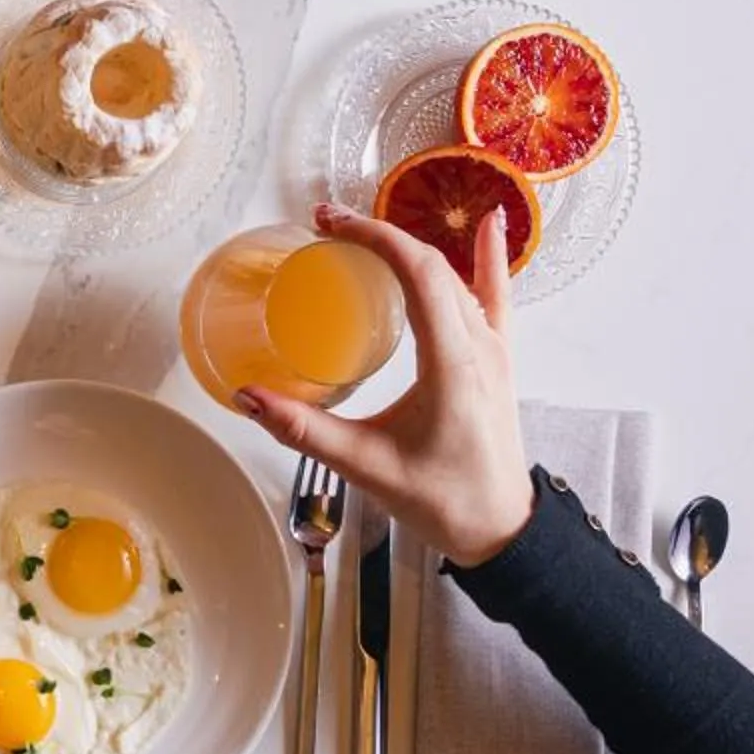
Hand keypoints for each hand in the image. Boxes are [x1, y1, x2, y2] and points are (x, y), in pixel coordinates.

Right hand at [238, 203, 536, 566]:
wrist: (503, 530)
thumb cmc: (445, 500)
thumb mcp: (367, 465)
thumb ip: (306, 430)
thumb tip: (250, 399)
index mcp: (453, 363)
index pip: (419, 273)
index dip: (373, 238)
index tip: (329, 224)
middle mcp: (480, 347)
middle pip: (434, 266)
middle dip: (380, 236)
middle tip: (328, 225)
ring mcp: (495, 351)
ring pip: (457, 277)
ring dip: (413, 246)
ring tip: (368, 231)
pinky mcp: (497, 361)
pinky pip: (495, 294)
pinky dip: (488, 257)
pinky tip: (489, 223)